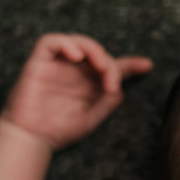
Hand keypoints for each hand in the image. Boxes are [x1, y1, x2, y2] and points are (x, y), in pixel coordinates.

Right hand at [2, 33, 152, 148]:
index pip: (112, 67)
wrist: (32, 137)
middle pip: (98, 54)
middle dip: (110, 63)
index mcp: (88, 83)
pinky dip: (67, 44)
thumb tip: (119, 88)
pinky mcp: (39, 62)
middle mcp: (74, 71)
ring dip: (94, 50)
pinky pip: (50, 42)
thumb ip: (107, 101)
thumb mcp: (91, 117)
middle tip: (112, 82)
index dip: (131, 64)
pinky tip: (78, 57)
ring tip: (101, 67)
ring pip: (78, 42)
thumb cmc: (59, 129)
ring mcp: (57, 65)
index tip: (148, 65)